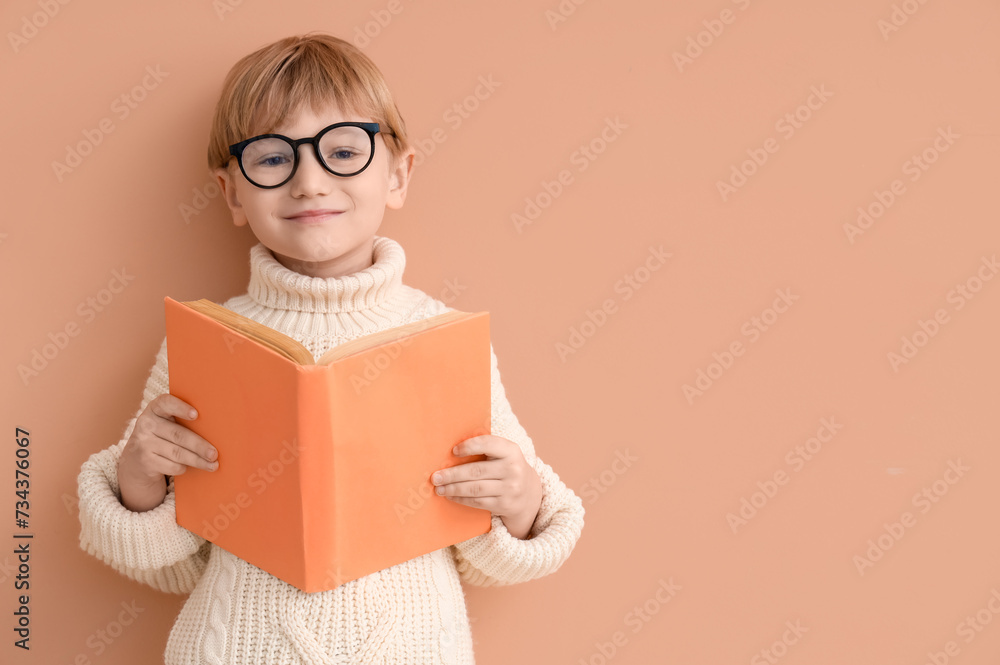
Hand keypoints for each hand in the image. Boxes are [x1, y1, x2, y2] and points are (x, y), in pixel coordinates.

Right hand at [117, 394, 217, 511]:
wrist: (136, 459)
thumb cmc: (163, 435)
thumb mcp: (167, 422)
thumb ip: (184, 419)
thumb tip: (216, 427)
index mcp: (155, 409)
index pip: (166, 403)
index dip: (180, 408)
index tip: (196, 414)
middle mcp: (146, 424)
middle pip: (178, 435)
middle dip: (199, 446)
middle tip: (214, 453)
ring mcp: (143, 443)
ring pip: (177, 453)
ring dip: (197, 460)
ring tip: (213, 465)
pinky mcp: (145, 461)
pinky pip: (170, 466)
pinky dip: (183, 467)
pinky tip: (190, 467)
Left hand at [431, 435, 542, 539]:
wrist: (529, 493)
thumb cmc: (506, 467)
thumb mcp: (504, 454)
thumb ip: (485, 449)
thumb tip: (450, 451)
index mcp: (511, 451)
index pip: (489, 444)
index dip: (470, 446)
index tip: (453, 451)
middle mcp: (513, 469)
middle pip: (476, 471)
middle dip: (452, 474)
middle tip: (435, 477)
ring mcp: (510, 488)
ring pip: (475, 489)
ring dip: (453, 488)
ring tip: (439, 488)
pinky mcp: (504, 504)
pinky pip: (478, 502)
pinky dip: (461, 499)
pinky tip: (451, 495)